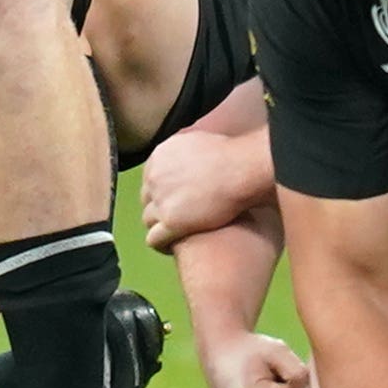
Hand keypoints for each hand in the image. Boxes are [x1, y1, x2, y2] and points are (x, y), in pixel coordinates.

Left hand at [139, 126, 268, 249]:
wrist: (241, 170)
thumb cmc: (230, 154)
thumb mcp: (196, 139)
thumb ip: (182, 149)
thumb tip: (184, 151)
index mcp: (158, 157)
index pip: (149, 180)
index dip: (162, 191)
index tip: (174, 199)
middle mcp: (154, 178)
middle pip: (146, 199)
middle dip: (159, 208)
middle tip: (177, 217)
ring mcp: (161, 200)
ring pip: (148, 221)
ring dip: (160, 227)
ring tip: (175, 235)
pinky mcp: (171, 221)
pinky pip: (154, 239)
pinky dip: (161, 245)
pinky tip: (173, 248)